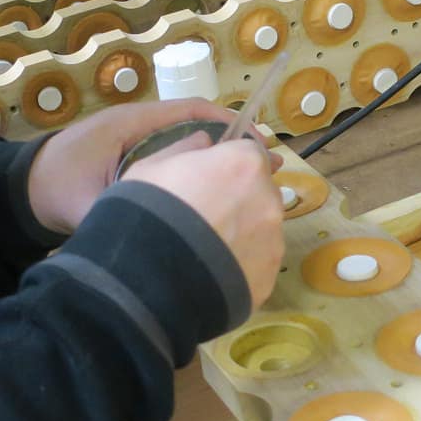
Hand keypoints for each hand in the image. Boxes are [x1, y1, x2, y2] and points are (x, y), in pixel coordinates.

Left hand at [27, 99, 249, 234]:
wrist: (20, 190)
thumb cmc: (53, 187)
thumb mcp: (86, 203)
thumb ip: (122, 211)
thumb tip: (164, 229)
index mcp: (132, 124)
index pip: (191, 112)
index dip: (229, 125)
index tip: (257, 146)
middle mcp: (140, 126)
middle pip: (199, 126)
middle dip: (235, 145)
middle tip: (271, 169)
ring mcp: (139, 143)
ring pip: (191, 144)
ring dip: (221, 160)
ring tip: (256, 183)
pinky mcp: (137, 161)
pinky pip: (178, 159)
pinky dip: (202, 171)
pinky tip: (220, 195)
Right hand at [121, 139, 284, 306]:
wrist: (147, 279)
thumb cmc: (147, 212)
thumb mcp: (151, 167)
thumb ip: (185, 148)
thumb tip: (203, 141)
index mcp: (244, 163)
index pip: (250, 152)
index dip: (230, 163)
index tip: (212, 175)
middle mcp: (268, 199)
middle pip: (260, 190)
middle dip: (239, 198)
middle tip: (205, 215)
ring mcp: (273, 240)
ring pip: (262, 228)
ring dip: (242, 232)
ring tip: (207, 249)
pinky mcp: (269, 276)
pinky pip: (257, 262)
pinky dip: (241, 263)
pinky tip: (213, 272)